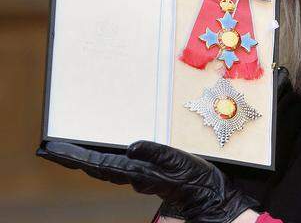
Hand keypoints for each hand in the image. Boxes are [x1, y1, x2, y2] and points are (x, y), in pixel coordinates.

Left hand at [36, 140, 258, 222]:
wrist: (210, 196)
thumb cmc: (197, 179)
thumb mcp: (180, 161)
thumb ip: (155, 152)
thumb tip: (130, 146)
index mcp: (137, 171)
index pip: (98, 163)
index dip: (74, 156)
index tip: (53, 151)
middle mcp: (133, 176)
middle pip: (95, 167)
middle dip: (72, 158)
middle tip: (50, 149)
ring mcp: (138, 177)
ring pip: (104, 168)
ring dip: (84, 160)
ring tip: (66, 151)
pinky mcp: (144, 176)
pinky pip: (116, 169)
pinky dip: (101, 162)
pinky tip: (98, 157)